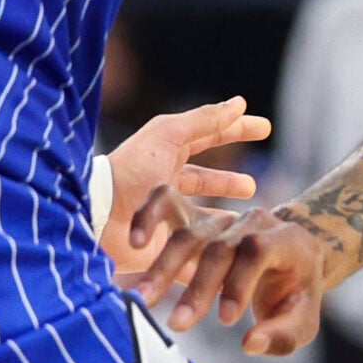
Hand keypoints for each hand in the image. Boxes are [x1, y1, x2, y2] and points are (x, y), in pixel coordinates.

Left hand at [98, 98, 269, 277]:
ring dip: (223, 220)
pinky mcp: (164, 251)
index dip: (236, 130)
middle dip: (228, 181)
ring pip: (202, 219)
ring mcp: (166, 220)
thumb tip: (240, 103)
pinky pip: (193, 257)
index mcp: (167, 156)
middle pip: (204, 180)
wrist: (98, 218)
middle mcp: (167, 187)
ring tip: (246, 221)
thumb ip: (204, 120)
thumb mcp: (168, 135)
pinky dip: (210, 257)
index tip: (265, 128)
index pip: (209, 138)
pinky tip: (231, 259)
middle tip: (252, 185)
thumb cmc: (131, 171)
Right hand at [141, 206, 330, 355]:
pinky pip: (167, 204)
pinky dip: (148, 217)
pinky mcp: (196, 216)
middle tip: (178, 325)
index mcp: (285, 240)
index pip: (257, 251)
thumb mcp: (302, 319)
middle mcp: (252, 222)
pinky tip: (134, 243)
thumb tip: (249, 344)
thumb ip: (281, 335)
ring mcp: (222, 218)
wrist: (291, 257)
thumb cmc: (295, 294)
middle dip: (198, 287)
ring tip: (143, 300)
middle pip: (220, 246)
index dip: (239, 282)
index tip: (225, 321)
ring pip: (189, 234)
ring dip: (164, 267)